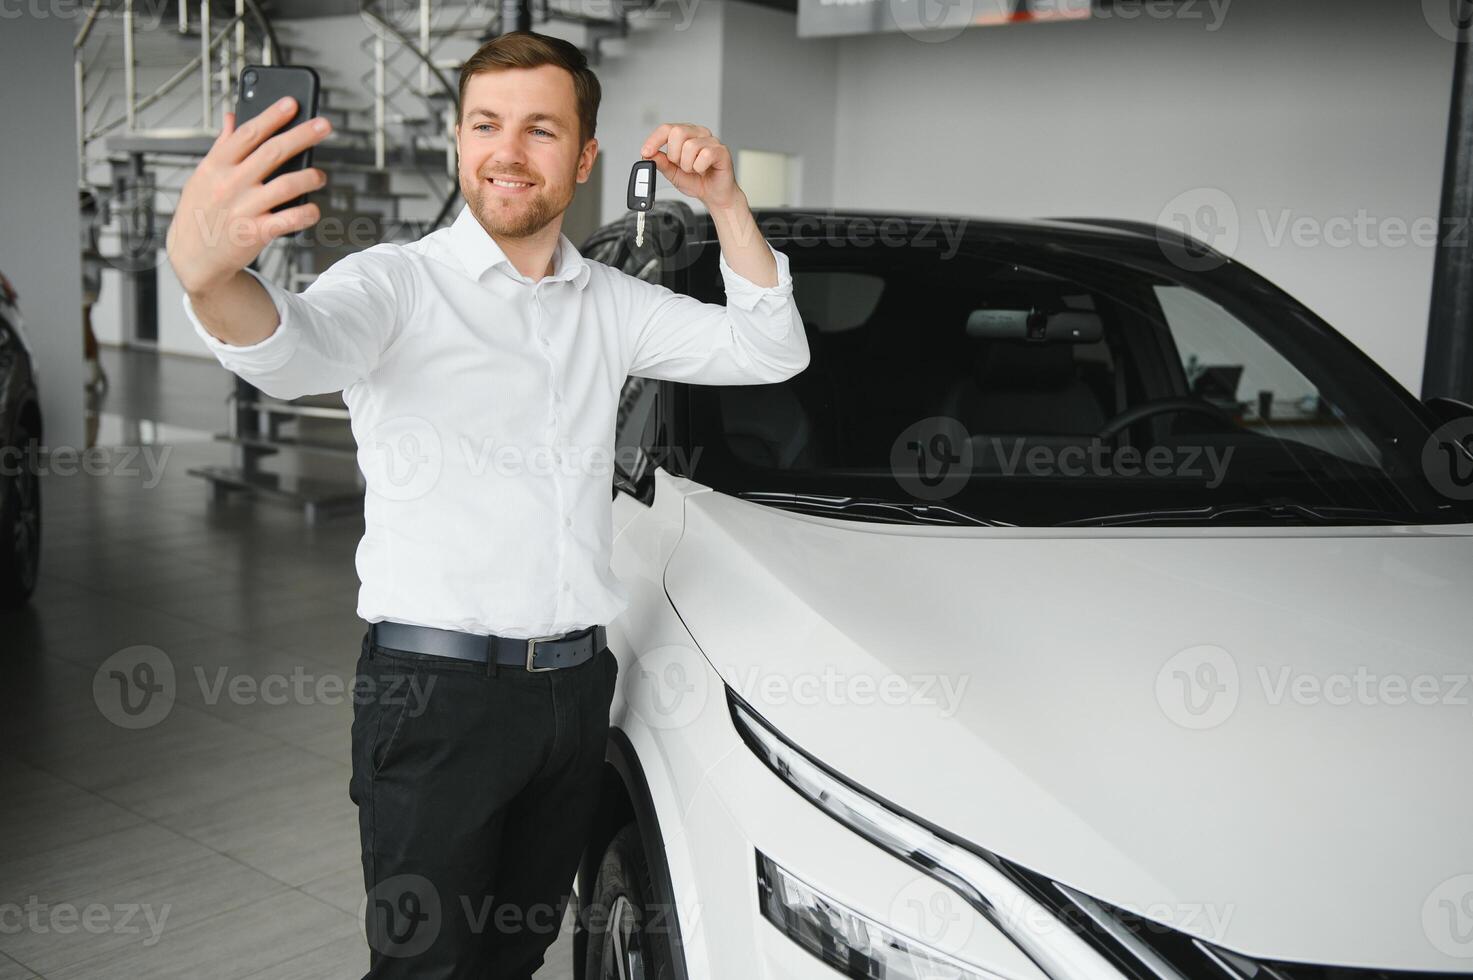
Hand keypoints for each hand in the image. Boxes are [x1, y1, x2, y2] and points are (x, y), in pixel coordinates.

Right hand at [166, 97, 332, 294]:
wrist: (193, 258)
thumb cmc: (200, 212)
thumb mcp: (202, 176)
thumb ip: (221, 147)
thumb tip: (232, 116)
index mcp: (216, 165)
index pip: (248, 133)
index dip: (271, 116)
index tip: (292, 103)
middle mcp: (229, 183)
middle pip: (272, 152)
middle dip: (301, 136)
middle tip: (324, 125)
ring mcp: (243, 208)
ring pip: (284, 185)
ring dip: (308, 177)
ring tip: (320, 175)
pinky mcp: (254, 233)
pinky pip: (288, 220)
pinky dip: (306, 213)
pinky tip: (315, 209)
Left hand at [639, 123, 741, 211]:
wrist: (714, 195)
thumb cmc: (697, 181)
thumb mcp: (673, 173)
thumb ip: (661, 163)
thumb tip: (649, 155)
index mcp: (686, 135)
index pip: (667, 128)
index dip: (654, 140)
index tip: (646, 152)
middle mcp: (698, 134)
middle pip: (677, 133)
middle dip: (674, 155)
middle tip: (680, 166)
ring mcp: (711, 141)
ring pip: (690, 146)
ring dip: (687, 165)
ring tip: (694, 170)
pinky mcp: (721, 151)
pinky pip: (704, 155)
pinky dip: (699, 168)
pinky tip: (703, 170)